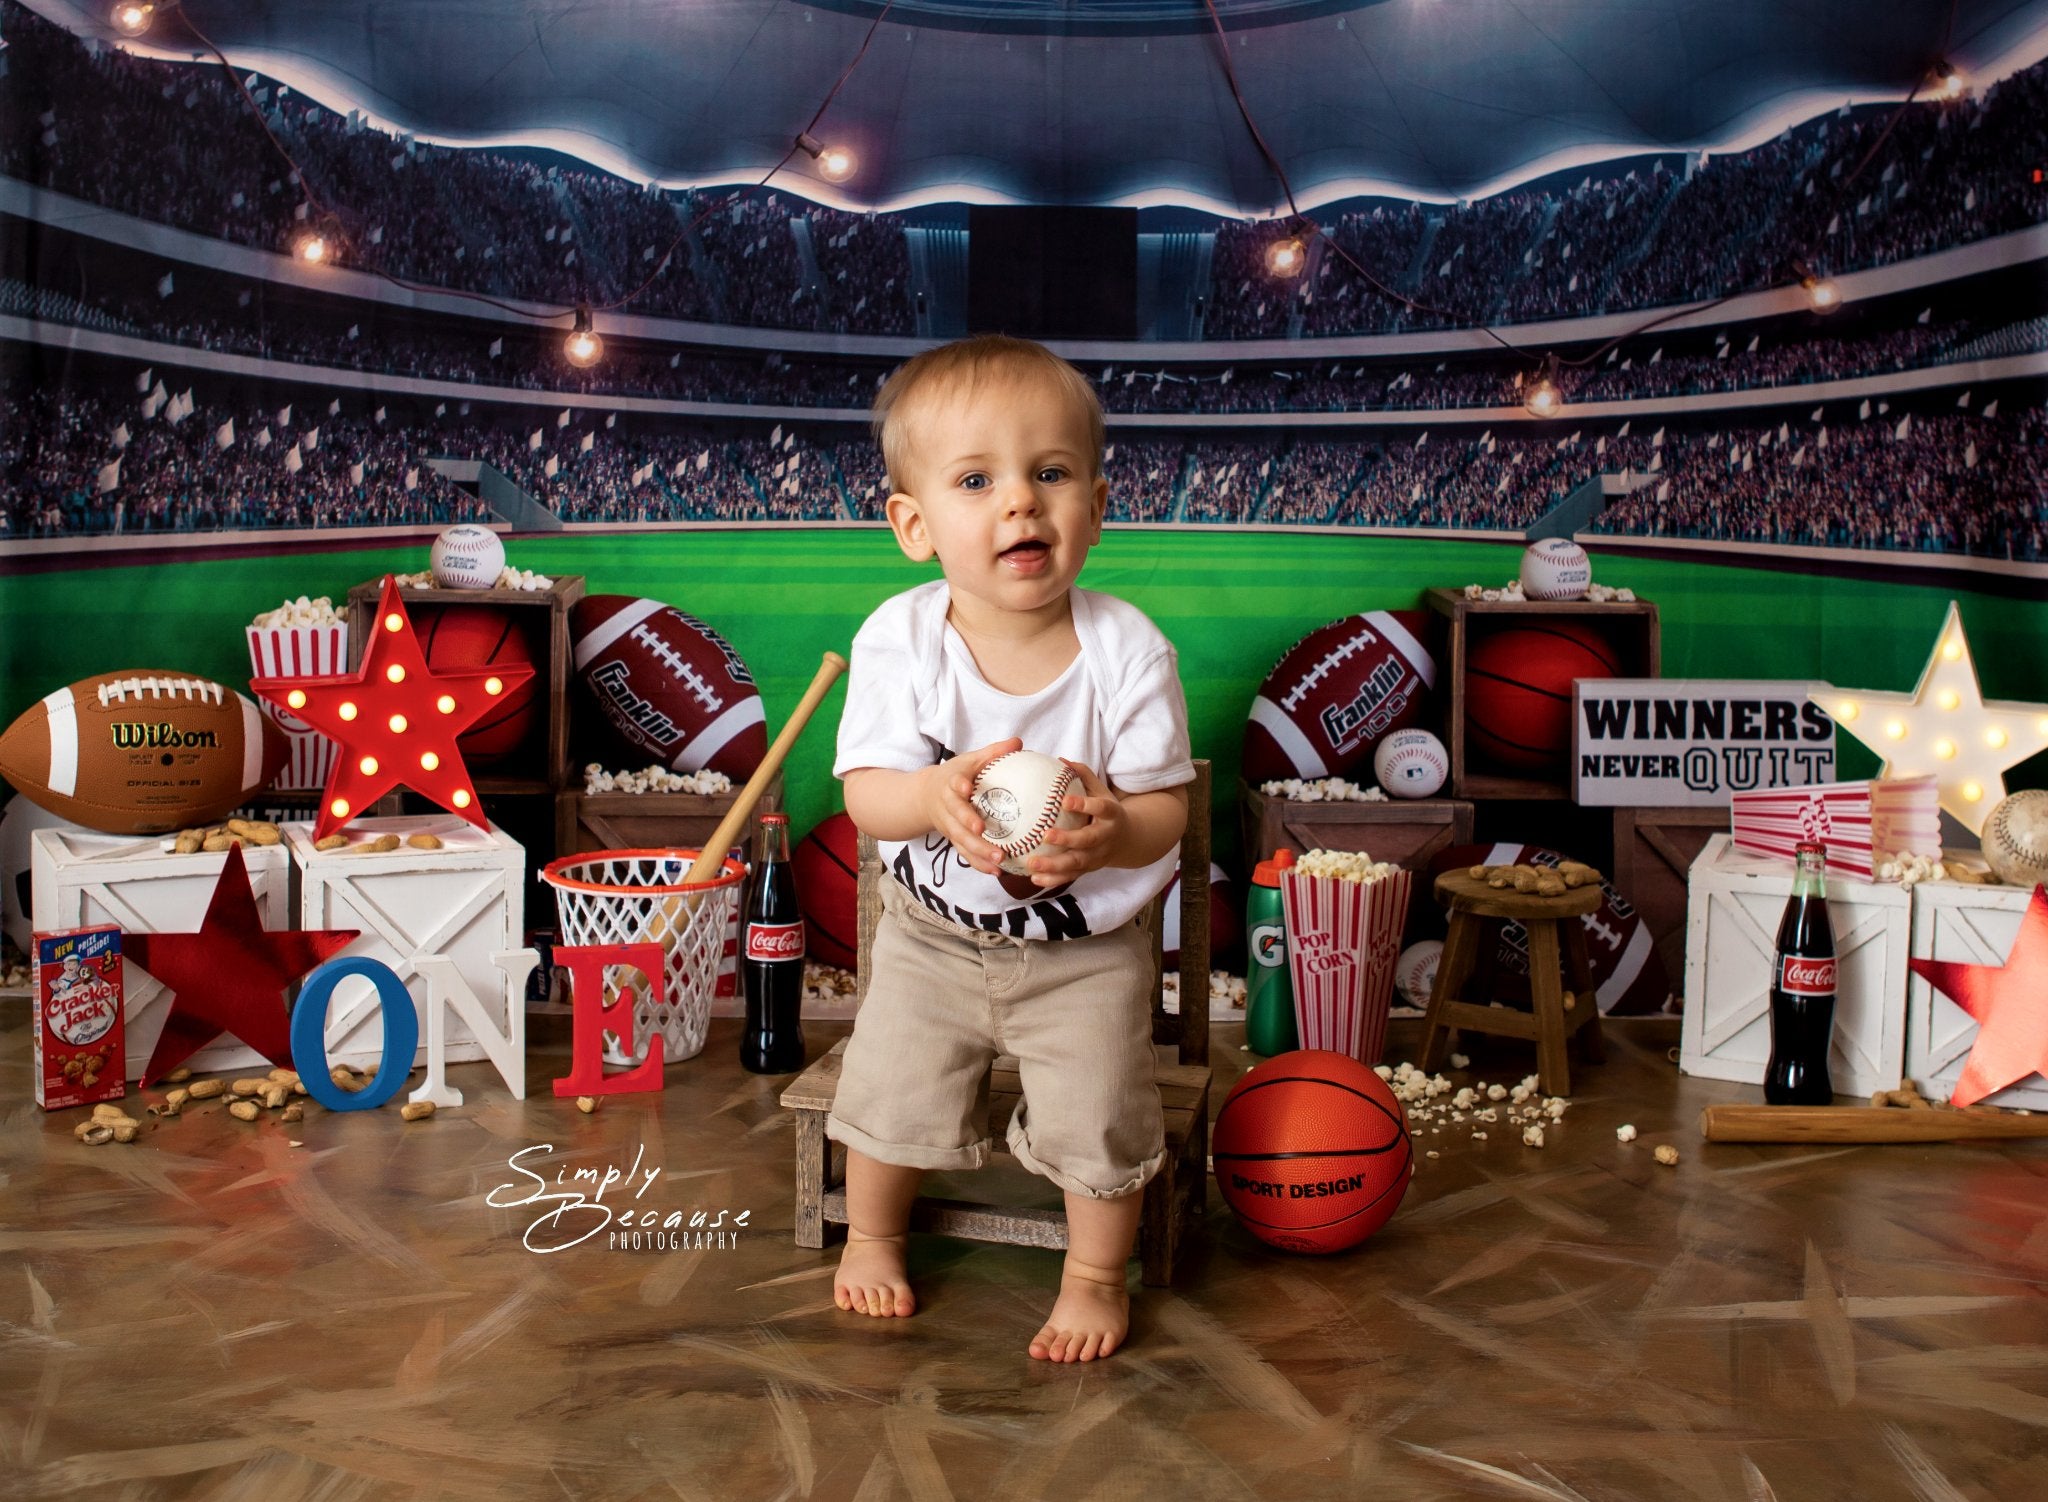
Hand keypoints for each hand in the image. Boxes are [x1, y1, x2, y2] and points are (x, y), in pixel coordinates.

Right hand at [923, 737, 1022, 874]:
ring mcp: (948, 827)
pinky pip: (965, 854)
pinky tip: (997, 871)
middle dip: (969, 828)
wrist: (925, 796)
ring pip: (961, 841)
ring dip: (979, 852)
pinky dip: (979, 864)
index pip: (952, 785)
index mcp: (950, 785)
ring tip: (999, 861)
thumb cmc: (955, 776)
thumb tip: (1019, 742)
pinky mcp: (953, 840)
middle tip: (985, 834)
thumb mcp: (970, 761)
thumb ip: (993, 752)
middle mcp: (947, 808)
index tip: (966, 789)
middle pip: (956, 820)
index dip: (958, 787)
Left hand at [1023, 760, 1125, 886]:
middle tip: (1046, 835)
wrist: (1128, 840)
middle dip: (1067, 839)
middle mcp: (1106, 837)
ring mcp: (1098, 857)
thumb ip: (1083, 775)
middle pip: (1088, 840)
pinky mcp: (1089, 870)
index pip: (1101, 808)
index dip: (1085, 805)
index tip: (1065, 801)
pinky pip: (1070, 876)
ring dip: (1054, 866)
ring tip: (1032, 863)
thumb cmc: (1106, 810)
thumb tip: (1060, 759)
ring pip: (1077, 863)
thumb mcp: (1101, 791)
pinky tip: (1034, 878)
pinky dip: (1053, 880)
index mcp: (1111, 814)